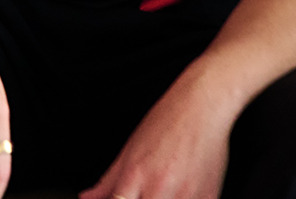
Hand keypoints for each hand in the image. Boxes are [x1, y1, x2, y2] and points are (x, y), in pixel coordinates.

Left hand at [82, 81, 231, 198]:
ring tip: (165, 188)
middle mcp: (159, 188)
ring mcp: (185, 196)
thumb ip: (107, 181)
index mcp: (134, 176)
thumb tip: (87, 198)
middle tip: (144, 191)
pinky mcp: (208, 198)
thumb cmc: (167, 122)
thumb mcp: (130, 150)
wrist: (204, 105)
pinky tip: (182, 189)